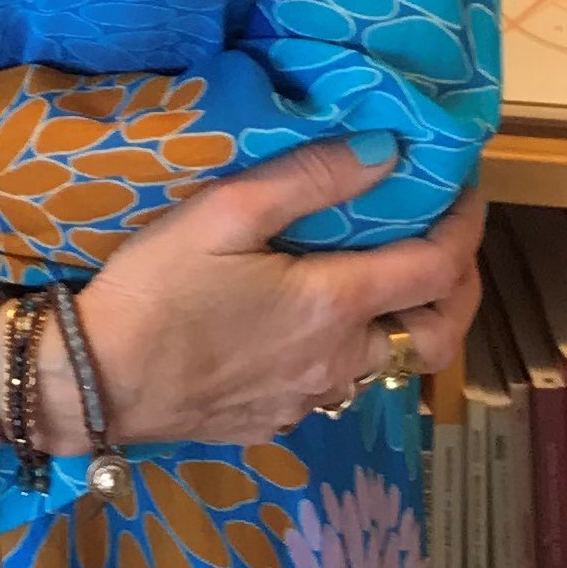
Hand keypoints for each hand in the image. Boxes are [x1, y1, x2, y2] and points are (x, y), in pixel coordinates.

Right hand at [41, 145, 486, 449]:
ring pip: (388, 363)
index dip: (465, 224)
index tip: (465, 184)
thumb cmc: (159, 287)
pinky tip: (313, 319)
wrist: (101, 380)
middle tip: (447, 241)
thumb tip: (385, 148)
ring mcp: (312, 398)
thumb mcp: (223, 213)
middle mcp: (340, 360)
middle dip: (459, 286)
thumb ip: (307, 179)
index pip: (437, 267)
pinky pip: (340, 384)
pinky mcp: (281, 419)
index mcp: (334, 303)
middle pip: (437, 334)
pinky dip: (352, 347)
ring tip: (382, 272)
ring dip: (404, 319)